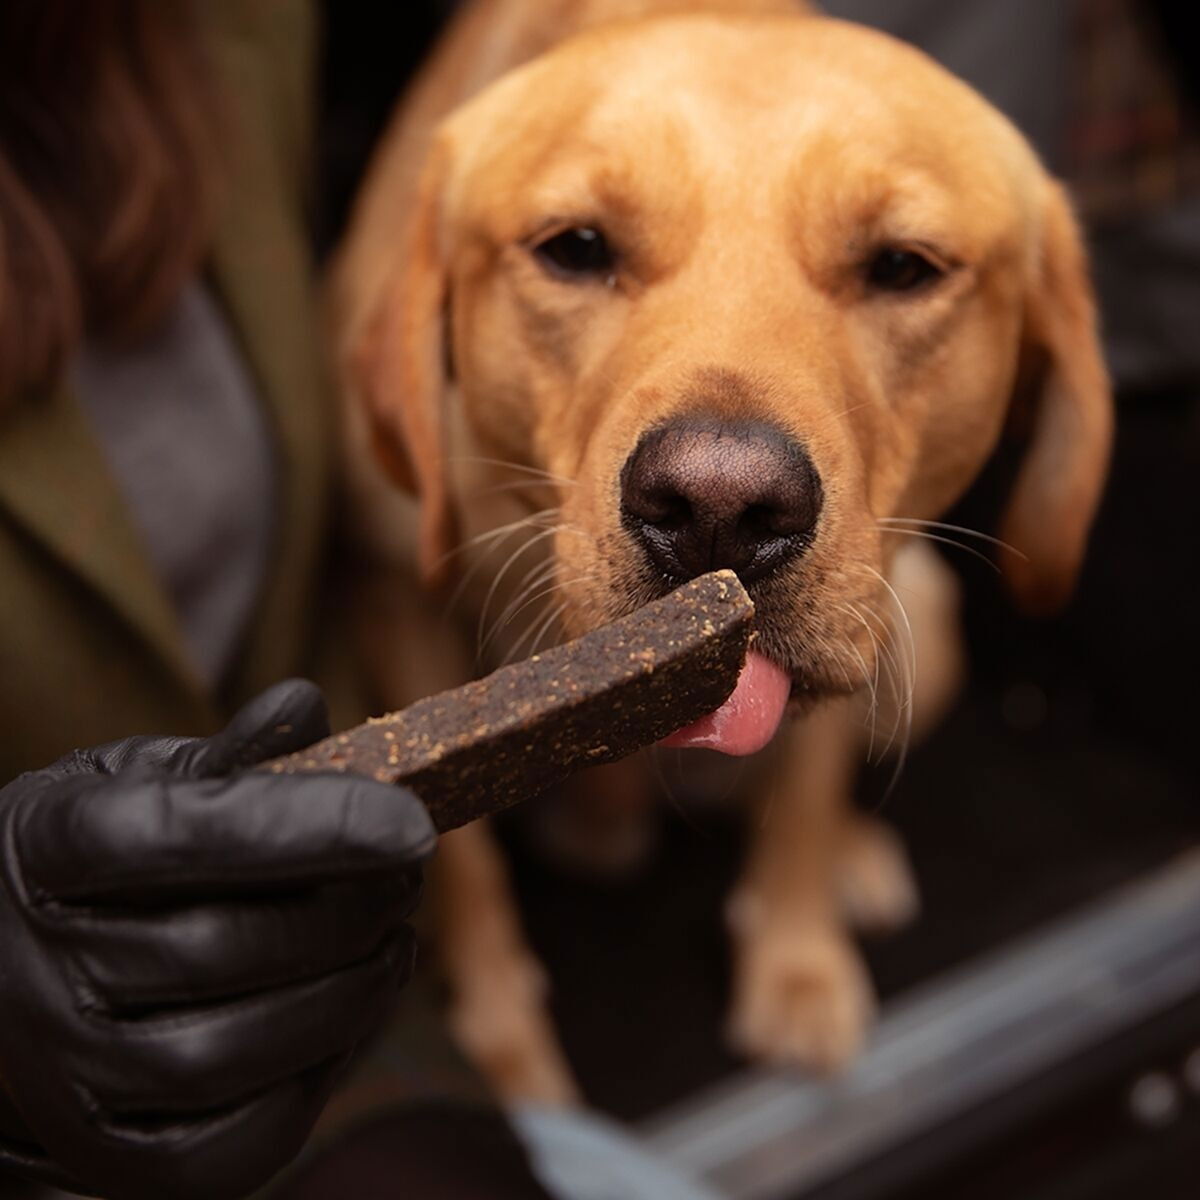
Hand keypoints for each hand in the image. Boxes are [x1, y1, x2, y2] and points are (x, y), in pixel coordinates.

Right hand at [0, 681, 434, 1199]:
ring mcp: (66, 1075)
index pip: (186, 834)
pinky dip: (318, 1077)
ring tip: (392, 940)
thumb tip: (307, 704)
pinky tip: (349, 1013)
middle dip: (348, 910)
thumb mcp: (136, 784)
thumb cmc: (98, 862)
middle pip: (221, 947)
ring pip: (231, 1053)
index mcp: (50, 848)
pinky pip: (236, 1140)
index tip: (415, 821)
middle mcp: (36, 970)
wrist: (5, 978)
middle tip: (408, 875)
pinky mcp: (109, 1154)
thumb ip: (227, 756)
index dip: (311, 825)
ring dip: (347, 994)